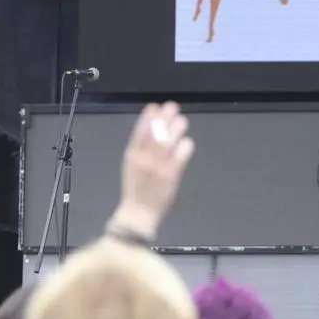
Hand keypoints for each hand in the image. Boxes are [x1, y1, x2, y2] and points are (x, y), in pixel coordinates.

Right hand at [108, 102, 194, 238]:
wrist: (139, 212)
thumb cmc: (137, 188)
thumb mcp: (132, 166)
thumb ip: (141, 149)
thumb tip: (152, 130)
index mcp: (131, 156)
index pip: (138, 132)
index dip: (146, 118)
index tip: (154, 106)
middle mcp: (144, 160)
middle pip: (155, 133)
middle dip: (164, 118)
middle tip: (172, 107)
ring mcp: (158, 167)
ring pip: (168, 141)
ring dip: (176, 129)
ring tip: (182, 121)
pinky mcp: (171, 175)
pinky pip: (180, 155)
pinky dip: (185, 146)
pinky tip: (187, 142)